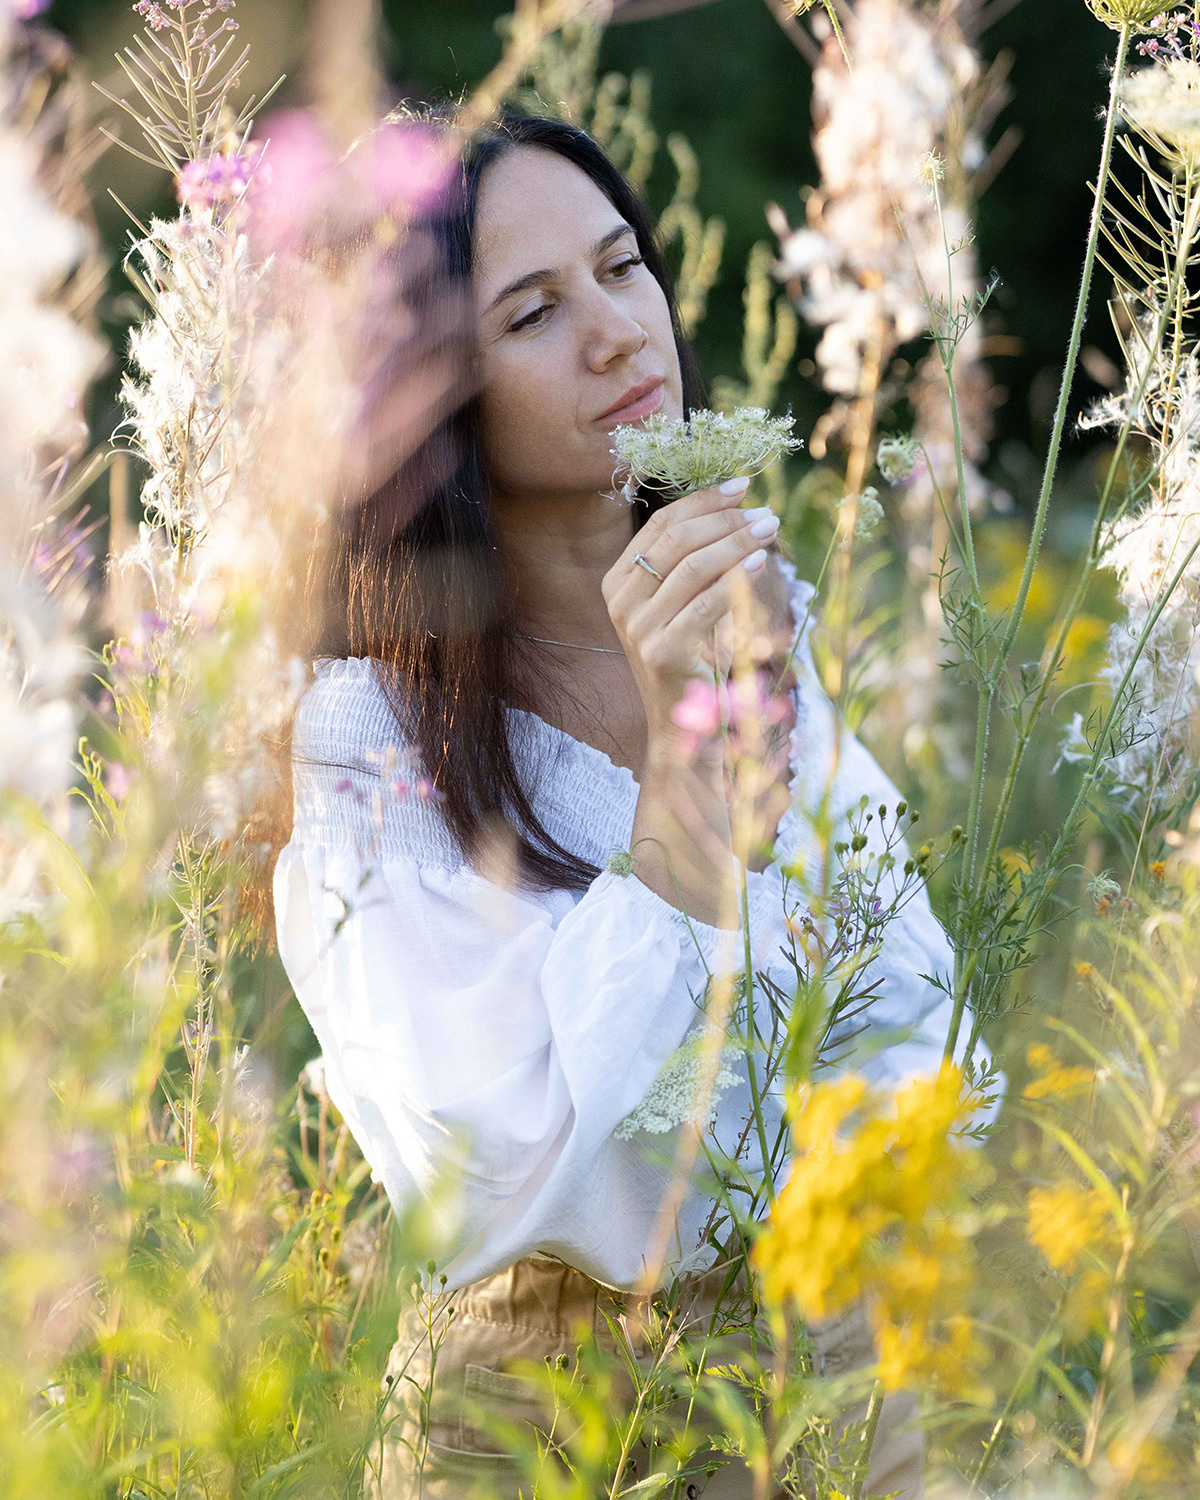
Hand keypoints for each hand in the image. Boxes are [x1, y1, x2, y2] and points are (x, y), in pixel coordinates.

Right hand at [601, 476, 780, 741]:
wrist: (678, 724)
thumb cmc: (688, 656)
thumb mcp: (680, 603)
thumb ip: (692, 562)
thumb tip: (735, 510)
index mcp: (617, 582)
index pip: (659, 526)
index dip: (700, 501)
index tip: (740, 486)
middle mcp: (620, 602)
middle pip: (676, 541)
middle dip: (724, 519)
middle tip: (763, 512)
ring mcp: (637, 628)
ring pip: (692, 568)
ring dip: (735, 543)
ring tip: (768, 531)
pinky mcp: (662, 652)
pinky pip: (704, 604)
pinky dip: (734, 580)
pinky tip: (759, 564)